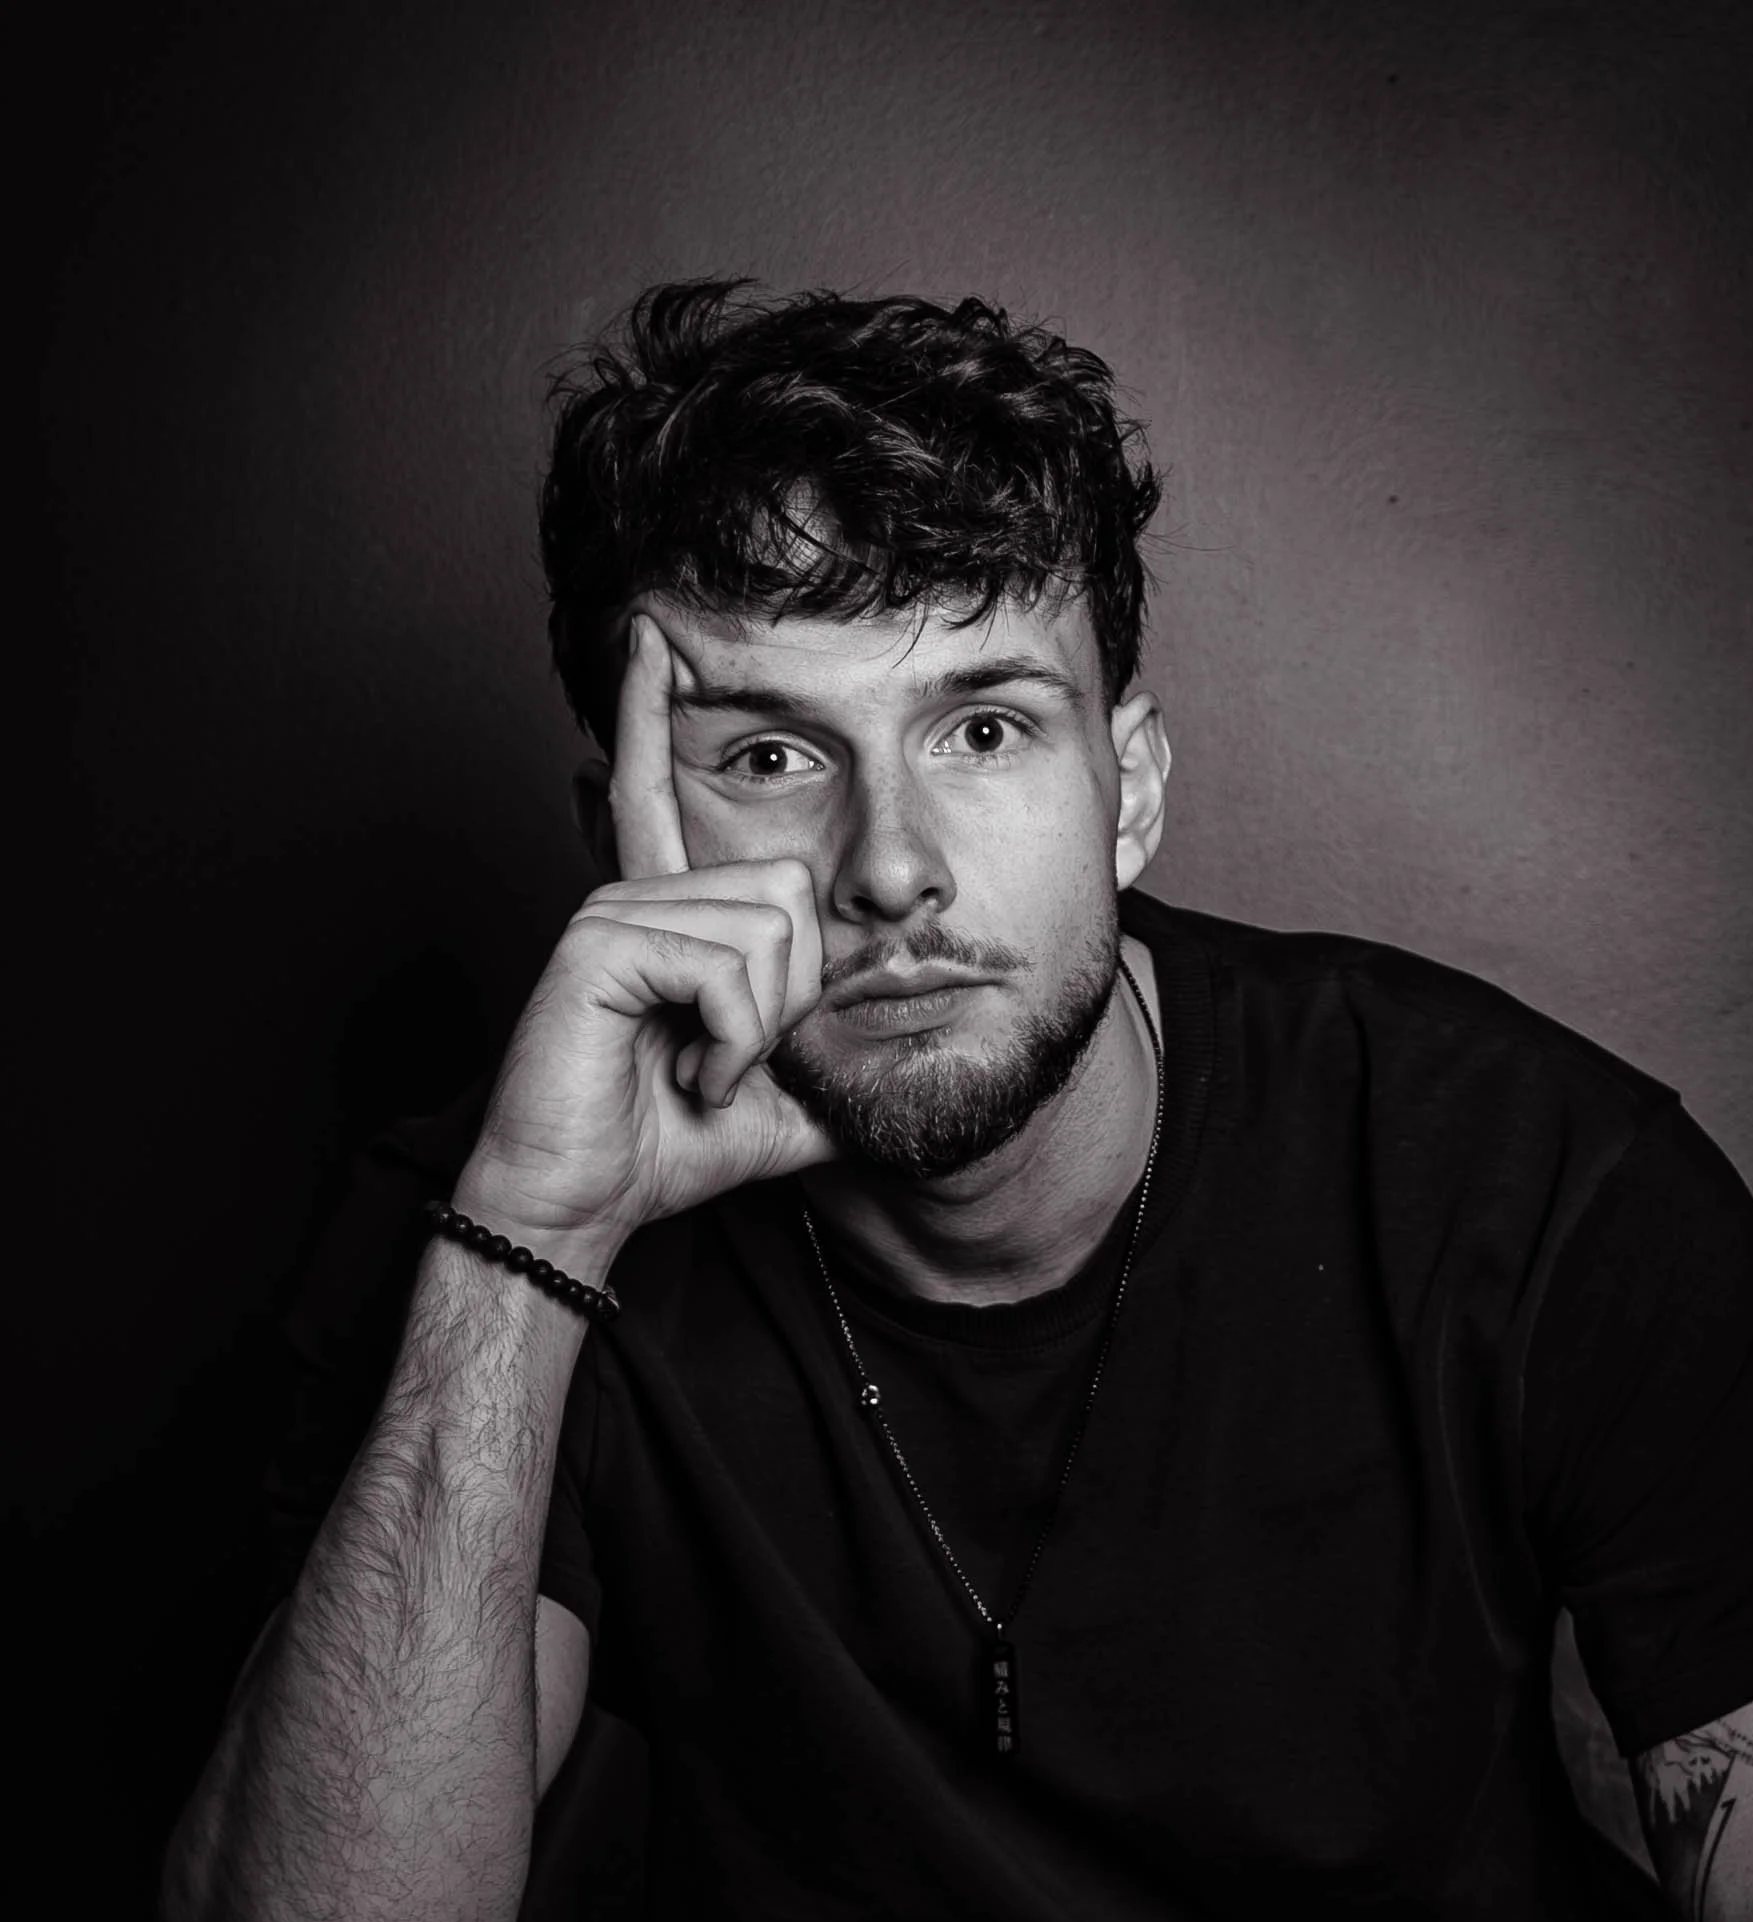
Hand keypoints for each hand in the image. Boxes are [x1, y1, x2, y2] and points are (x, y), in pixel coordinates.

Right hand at [458, 612, 836, 1261]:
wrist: (584, 1202)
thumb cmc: (666, 1148)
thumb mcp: (786, 1101)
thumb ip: (835, 1054)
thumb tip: (910, 1042)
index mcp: (672, 909)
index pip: (665, 775)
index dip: (654, 702)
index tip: (650, 630)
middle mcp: (640, 888)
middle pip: (794, 889)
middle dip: (790, 997)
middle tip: (724, 1054)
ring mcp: (617, 909)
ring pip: (771, 931)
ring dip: (759, 1032)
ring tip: (699, 1067)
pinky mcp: (601, 943)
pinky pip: (727, 967)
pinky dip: (731, 1039)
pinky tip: (685, 1069)